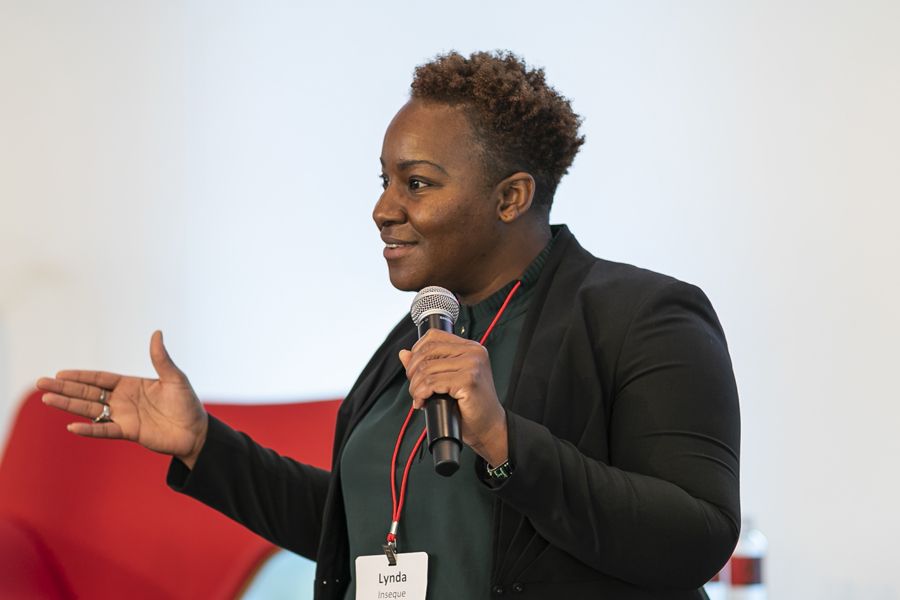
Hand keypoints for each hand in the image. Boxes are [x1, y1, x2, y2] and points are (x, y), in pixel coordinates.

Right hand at [36, 331, 208, 468]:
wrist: (196, 431)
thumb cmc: (187, 403)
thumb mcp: (175, 378)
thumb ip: (161, 359)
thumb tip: (157, 333)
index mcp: (131, 385)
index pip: (100, 379)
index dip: (81, 376)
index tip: (60, 372)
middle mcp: (123, 400)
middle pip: (88, 393)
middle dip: (65, 388)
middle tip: (40, 384)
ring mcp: (124, 417)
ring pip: (90, 410)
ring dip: (68, 405)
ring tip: (46, 399)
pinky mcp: (129, 432)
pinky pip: (105, 430)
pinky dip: (89, 429)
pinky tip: (71, 426)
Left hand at [398, 329, 507, 465]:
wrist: (489, 426)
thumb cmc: (471, 406)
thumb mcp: (447, 379)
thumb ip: (428, 364)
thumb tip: (404, 353)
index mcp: (470, 347)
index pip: (433, 336)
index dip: (416, 352)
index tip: (414, 370)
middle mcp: (473, 352)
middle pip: (427, 351)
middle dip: (413, 372)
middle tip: (415, 389)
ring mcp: (472, 365)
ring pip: (426, 369)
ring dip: (416, 387)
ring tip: (420, 398)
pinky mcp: (468, 380)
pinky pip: (431, 383)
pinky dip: (421, 394)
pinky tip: (423, 402)